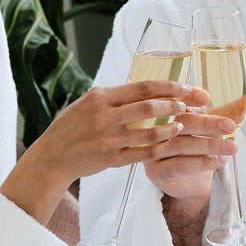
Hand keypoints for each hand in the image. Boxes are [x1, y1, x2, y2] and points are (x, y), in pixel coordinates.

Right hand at [2, 79, 206, 222]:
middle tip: (192, 104)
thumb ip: (114, 96)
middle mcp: (105, 116)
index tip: (186, 86)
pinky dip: (159, 147)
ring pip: (148, 131)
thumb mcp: (88, 103)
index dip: (168, 86)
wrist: (53, 156)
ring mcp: (108, 139)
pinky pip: (142, 153)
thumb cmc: (72, 127)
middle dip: (175, 103)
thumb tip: (142, 86)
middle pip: (149, 106)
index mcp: (101, 97)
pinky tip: (170, 142)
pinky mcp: (111, 159)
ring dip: (170, 127)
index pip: (141, 87)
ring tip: (183, 123)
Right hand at [144, 80, 245, 203]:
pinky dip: (201, 162)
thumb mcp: (219, 125)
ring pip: (181, 144)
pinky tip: (219, 160)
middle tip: (230, 126)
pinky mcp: (157, 171)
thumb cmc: (202, 147)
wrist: (190, 184)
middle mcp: (157, 128)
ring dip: (210, 145)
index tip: (208, 97)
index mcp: (169, 111)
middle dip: (207, 123)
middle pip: (181, 122)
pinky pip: (179, 165)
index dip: (190, 96)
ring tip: (233, 147)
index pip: (176, 98)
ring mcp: (153, 150)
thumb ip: (236, 106)